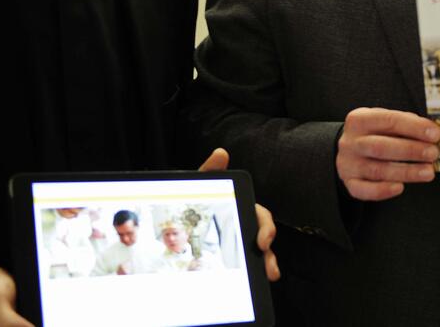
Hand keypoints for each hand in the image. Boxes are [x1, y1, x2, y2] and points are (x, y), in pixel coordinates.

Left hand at [197, 147, 280, 280]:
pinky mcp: (230, 261)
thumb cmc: (191, 202)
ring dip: (267, 265)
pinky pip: (246, 268)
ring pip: (259, 256)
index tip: (262, 241)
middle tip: (268, 267)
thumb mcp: (198, 186)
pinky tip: (251, 286)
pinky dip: (252, 276)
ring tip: (268, 276)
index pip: (260, 216)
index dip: (266, 227)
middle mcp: (244, 227)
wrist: (169, 226)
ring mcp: (238, 245)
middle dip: (270, 254)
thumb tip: (221, 152)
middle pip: (264, 239)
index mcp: (240, 209)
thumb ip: (209, 172)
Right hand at [336, 107, 439, 200]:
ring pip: (377, 170)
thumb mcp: (384, 121)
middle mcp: (351, 141)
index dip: (414, 127)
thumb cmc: (374, 133)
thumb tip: (433, 132)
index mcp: (360, 119)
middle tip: (433, 153)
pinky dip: (382, 190)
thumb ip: (406, 123)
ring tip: (428, 172)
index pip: (389, 120)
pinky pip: (363, 190)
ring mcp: (348, 163)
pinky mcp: (349, 182)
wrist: (349, 149)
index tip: (435, 134)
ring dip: (406, 172)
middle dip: (411, 150)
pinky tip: (400, 188)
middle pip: (381, 147)